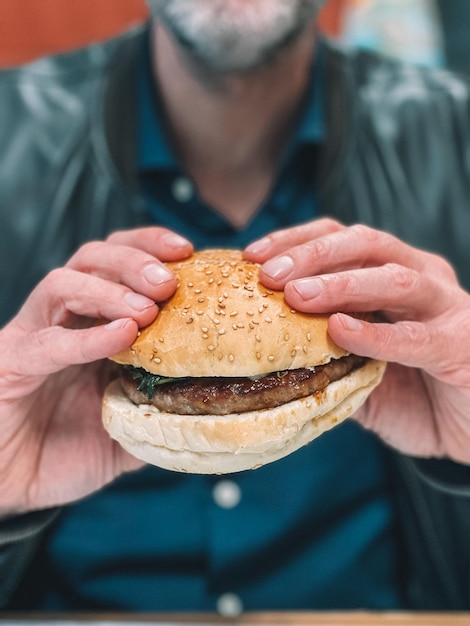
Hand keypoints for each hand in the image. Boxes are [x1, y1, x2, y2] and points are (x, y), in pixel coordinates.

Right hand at [0, 227, 192, 514]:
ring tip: (147, 309)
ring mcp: (33, 338)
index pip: (118, 263)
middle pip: (92, 258)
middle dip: (135, 259)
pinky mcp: (10, 365)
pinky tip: (121, 337)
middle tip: (169, 281)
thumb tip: (209, 407)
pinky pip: (47, 342)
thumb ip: (161, 412)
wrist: (12, 484)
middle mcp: (62, 321)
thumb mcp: (127, 429)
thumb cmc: (65, 452)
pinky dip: (87, 337)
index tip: (188, 251)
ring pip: (63, 284)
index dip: (151, 247)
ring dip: (110, 288)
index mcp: (91, 323)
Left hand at [245, 219, 469, 463]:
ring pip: (393, 277)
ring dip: (341, 283)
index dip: (296, 240)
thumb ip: (323, 351)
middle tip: (268, 274)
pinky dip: (375, 333)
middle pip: (364, 243)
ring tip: (297, 295)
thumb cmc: (411, 393)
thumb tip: (260, 348)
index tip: (251, 256)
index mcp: (394, 272)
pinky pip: (414, 336)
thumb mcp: (359, 366)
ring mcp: (446, 306)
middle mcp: (421, 276)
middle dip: (311, 254)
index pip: (341, 238)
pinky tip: (339, 331)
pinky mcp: (461, 344)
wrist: (468, 429)